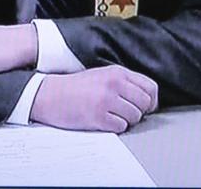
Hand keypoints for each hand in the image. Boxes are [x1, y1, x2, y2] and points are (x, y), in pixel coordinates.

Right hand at [31, 66, 158, 132]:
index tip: (146, 107)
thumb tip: (147, 98)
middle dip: (139, 112)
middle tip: (127, 114)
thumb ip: (124, 83)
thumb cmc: (76, 87)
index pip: (150, 87)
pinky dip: (116, 127)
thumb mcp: (103, 75)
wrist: (49, 94)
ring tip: (113, 117)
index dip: (151, 100)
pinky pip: (120, 127)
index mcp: (118, 72)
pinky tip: (105, 122)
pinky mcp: (97, 116)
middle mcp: (114, 84)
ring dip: (126, 121)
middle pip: (145, 103)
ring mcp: (106, 100)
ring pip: (134, 117)